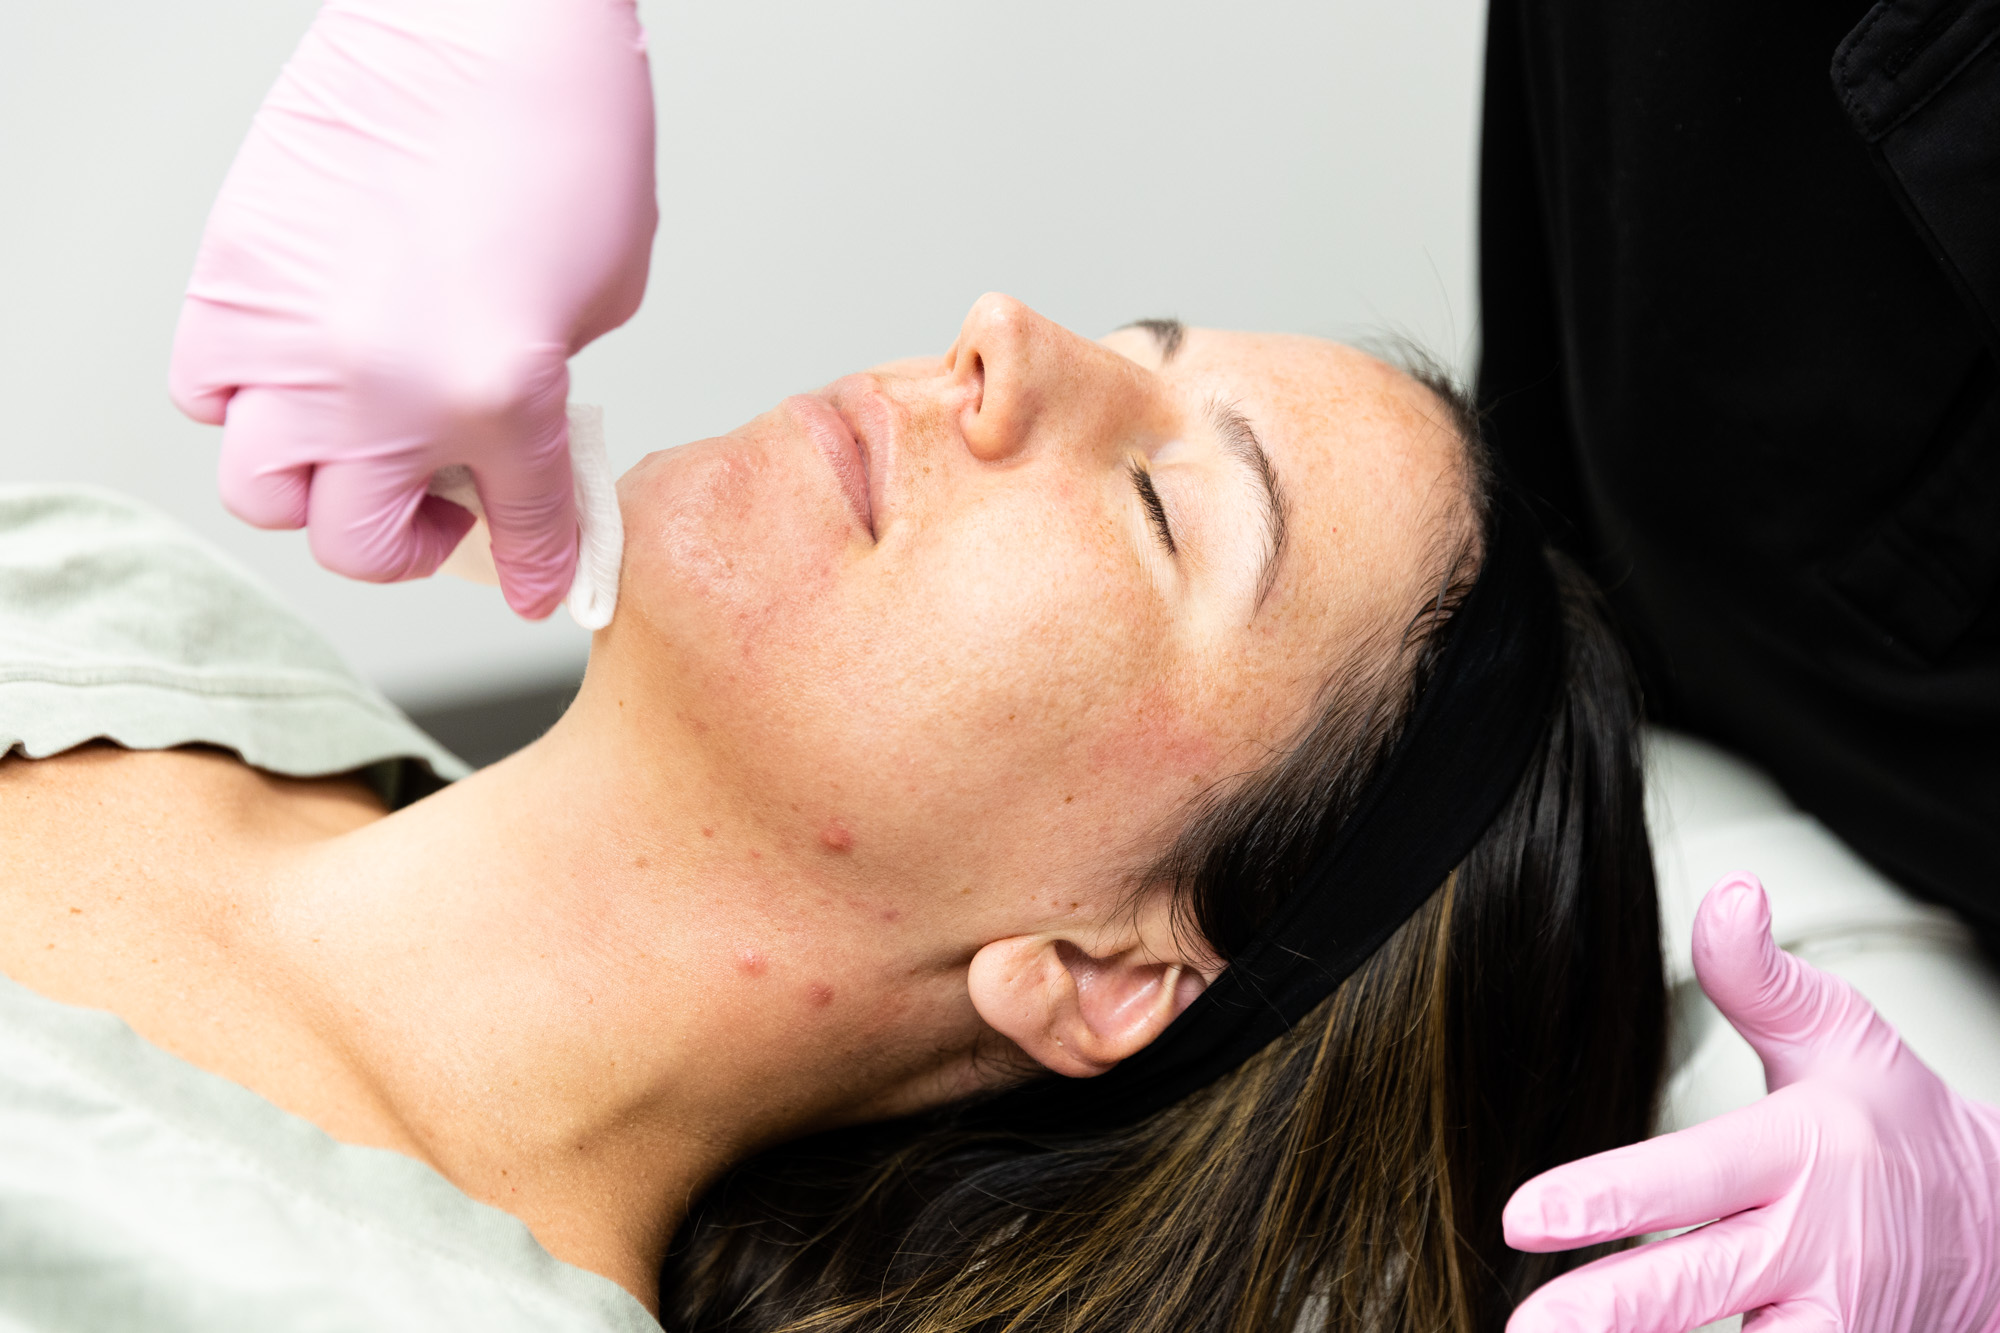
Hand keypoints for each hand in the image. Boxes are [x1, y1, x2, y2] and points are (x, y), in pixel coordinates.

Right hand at [169, 0, 655, 618]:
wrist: (487, 22)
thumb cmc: (564, 137)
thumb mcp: (602, 298)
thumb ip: (541, 399)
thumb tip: (505, 446)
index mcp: (497, 399)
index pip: (521, 530)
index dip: (537, 567)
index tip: (536, 581)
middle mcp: (379, 390)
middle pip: (356, 543)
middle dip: (404, 541)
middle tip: (439, 502)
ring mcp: (291, 338)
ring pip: (262, 487)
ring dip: (315, 483)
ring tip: (361, 437)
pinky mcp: (231, 276)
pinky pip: (207, 389)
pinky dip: (247, 400)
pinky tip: (304, 362)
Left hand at [1505, 873, 1999, 1331]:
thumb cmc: (1897, 1126)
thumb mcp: (1842, 1035)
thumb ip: (1759, 977)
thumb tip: (1728, 894)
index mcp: (1800, 1156)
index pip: (1691, 1176)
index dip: (1608, 1197)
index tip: (1524, 1214)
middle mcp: (1810, 1250)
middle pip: (1695, 1284)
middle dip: (1609, 1313)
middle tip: (1526, 1329)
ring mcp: (1831, 1323)